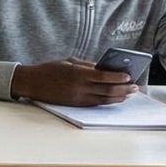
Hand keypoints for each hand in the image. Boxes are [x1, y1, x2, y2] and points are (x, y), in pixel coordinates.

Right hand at [12, 59, 133, 105]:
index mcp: (77, 73)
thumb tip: (105, 69)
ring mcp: (77, 97)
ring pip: (104, 99)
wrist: (31, 83)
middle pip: (107, 90)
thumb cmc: (48, 69)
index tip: (129, 75)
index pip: (103, 76)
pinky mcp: (75, 104)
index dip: (118, 77)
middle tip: (134, 87)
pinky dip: (108, 101)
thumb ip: (87, 66)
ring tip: (129, 93)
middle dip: (124, 88)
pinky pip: (96, 103)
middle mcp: (78, 87)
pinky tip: (115, 98)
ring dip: (119, 97)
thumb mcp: (68, 62)